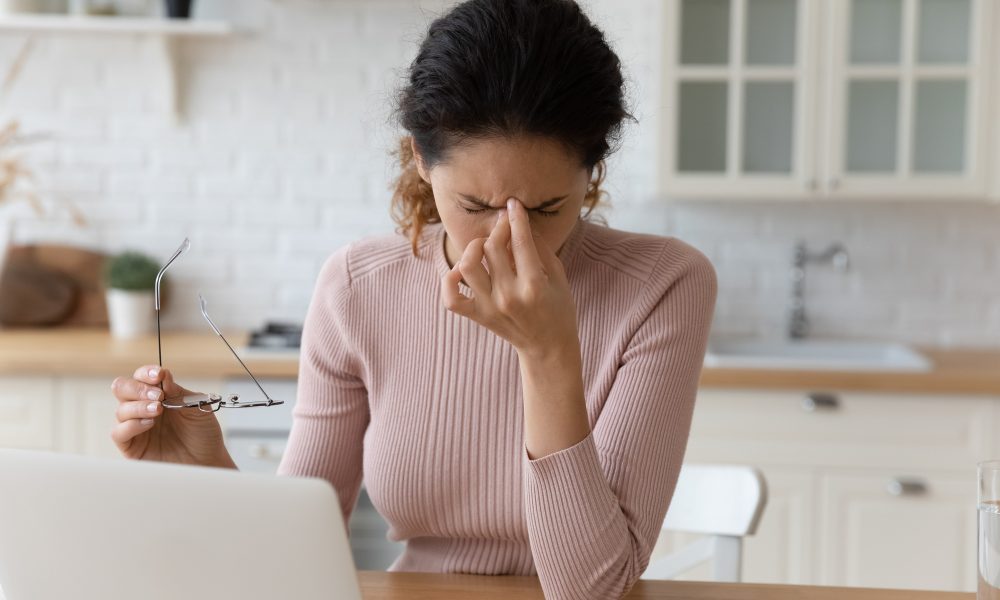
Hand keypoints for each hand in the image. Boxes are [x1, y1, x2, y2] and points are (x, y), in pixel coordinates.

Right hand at [110, 365, 234, 467]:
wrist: (208, 460)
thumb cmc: (203, 434)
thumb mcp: (198, 407)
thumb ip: (179, 392)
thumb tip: (164, 377)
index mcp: (159, 395)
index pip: (142, 377)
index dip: (147, 373)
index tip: (159, 375)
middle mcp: (143, 408)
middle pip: (122, 388)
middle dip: (137, 387)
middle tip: (157, 395)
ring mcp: (136, 427)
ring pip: (121, 409)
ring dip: (138, 406)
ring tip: (158, 410)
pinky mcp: (131, 447)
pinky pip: (119, 433)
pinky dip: (131, 425)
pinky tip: (149, 424)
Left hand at [441, 198, 578, 358]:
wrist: (548, 348)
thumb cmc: (558, 309)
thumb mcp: (558, 277)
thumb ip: (541, 248)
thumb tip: (520, 222)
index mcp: (533, 286)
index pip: (520, 241)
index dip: (516, 217)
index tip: (513, 204)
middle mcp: (509, 297)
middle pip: (492, 248)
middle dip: (499, 228)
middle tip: (504, 224)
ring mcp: (490, 308)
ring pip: (468, 266)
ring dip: (474, 248)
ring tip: (484, 247)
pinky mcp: (478, 316)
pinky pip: (451, 298)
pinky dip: (450, 280)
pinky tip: (461, 271)